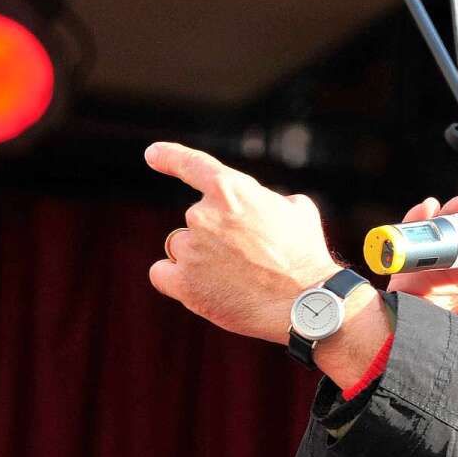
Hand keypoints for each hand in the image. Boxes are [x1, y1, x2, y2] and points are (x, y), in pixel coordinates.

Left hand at [145, 142, 341, 343]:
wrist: (303, 302)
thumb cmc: (305, 254)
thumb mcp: (298, 210)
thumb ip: (268, 200)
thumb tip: (262, 205)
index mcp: (231, 190)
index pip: (190, 164)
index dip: (168, 156)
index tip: (153, 154)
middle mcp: (202, 215)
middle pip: (196, 219)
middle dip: (217, 235)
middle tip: (250, 256)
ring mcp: (190, 250)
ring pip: (183, 247)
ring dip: (201, 258)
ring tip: (236, 278)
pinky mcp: (183, 284)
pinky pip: (163, 273)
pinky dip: (178, 280)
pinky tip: (205, 289)